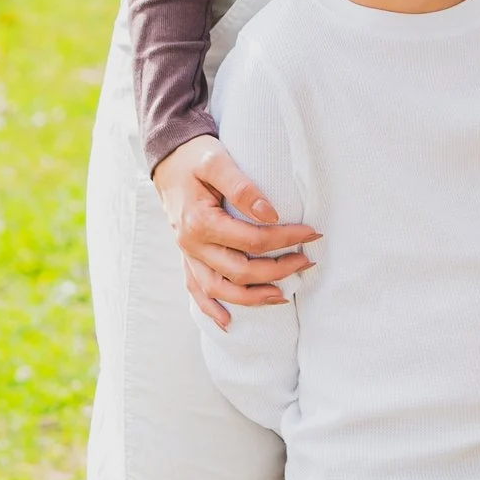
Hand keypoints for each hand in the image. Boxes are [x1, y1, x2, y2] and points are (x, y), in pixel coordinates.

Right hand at [151, 135, 316, 329]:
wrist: (167, 158)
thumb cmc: (195, 156)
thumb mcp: (217, 161)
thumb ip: (242, 187)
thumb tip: (271, 214)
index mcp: (200, 221)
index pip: (252, 240)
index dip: (285, 239)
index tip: (312, 233)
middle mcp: (191, 243)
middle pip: (239, 270)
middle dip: (277, 270)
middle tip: (306, 261)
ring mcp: (187, 253)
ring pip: (219, 288)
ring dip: (251, 297)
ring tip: (282, 296)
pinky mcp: (186, 256)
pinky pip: (196, 289)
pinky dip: (210, 308)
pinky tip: (228, 322)